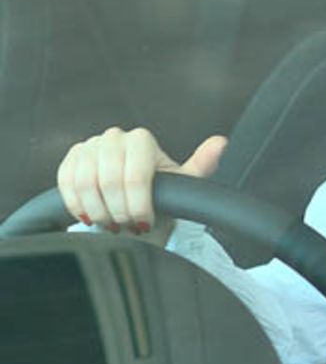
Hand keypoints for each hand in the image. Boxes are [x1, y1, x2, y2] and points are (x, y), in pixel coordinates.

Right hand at [57, 128, 227, 235]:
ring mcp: (89, 146)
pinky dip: (77, 204)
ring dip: (97, 211)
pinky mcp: (70, 159)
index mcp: (142, 140)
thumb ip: (201, 165)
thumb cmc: (160, 194)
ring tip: (111, 223)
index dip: (137, 205)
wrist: (133, 202)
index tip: (143, 223)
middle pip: (108, 180)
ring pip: (84, 183)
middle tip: (125, 226)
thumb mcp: (182, 184)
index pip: (134, 175)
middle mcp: (114, 137)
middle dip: (118, 211)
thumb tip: (221, 144)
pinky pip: (65, 183)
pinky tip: (90, 215)